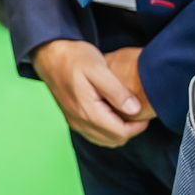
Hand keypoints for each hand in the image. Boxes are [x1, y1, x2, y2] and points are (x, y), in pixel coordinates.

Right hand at [31, 38, 151, 147]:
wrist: (50, 55)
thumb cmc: (74, 57)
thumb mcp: (98, 68)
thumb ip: (116, 91)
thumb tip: (135, 110)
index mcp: (87, 111)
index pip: (120, 133)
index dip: (138, 126)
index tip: (144, 112)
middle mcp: (79, 122)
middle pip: (113, 140)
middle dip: (130, 130)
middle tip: (138, 112)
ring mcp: (74, 122)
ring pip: (104, 140)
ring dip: (118, 131)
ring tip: (126, 111)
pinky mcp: (72, 119)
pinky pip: (94, 134)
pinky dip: (107, 130)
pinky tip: (112, 113)